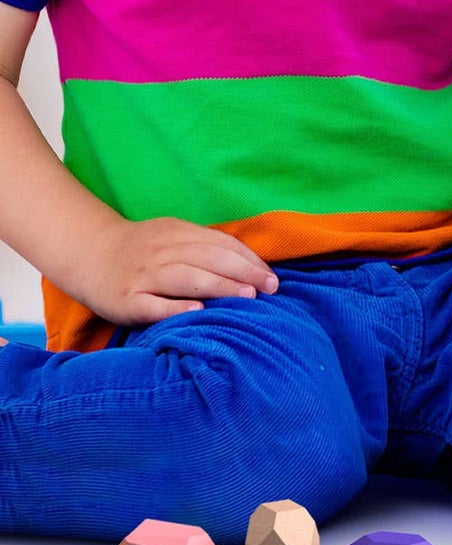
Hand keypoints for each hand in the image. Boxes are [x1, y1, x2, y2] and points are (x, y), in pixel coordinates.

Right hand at [81, 217, 279, 326]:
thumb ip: (204, 247)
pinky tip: (199, 310)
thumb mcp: (173, 237)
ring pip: (187, 278)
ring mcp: (144, 275)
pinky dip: (176, 307)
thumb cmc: (142, 251)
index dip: (249, 260)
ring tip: (247, 296)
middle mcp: (163, 252)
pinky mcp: (127, 300)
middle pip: (210, 258)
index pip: (222, 244)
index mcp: (178, 233)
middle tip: (270, 288)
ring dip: (221, 286)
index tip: (271, 277)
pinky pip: (154, 304)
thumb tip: (251, 265)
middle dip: (244, 272)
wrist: (88, 253)